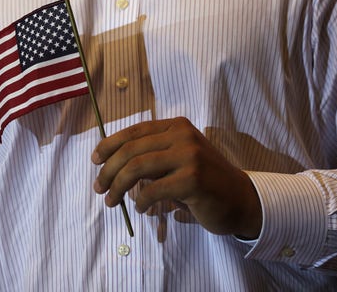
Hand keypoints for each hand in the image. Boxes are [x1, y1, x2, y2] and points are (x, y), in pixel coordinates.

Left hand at [91, 117, 261, 238]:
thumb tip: (110, 162)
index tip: (95, 161)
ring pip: (137, 168)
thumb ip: (152, 155)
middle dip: (108, 170)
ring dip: (118, 187)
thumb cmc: (205, 181)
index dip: (109, 145)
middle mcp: (182, 136)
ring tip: (112, 201)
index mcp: (176, 126)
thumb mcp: (179, 158)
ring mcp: (189, 156)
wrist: (241, 199)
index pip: (134, 131)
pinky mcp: (193, 180)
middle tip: (99, 188)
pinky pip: (153, 190)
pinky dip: (141, 202)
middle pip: (130, 150)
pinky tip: (141, 209)